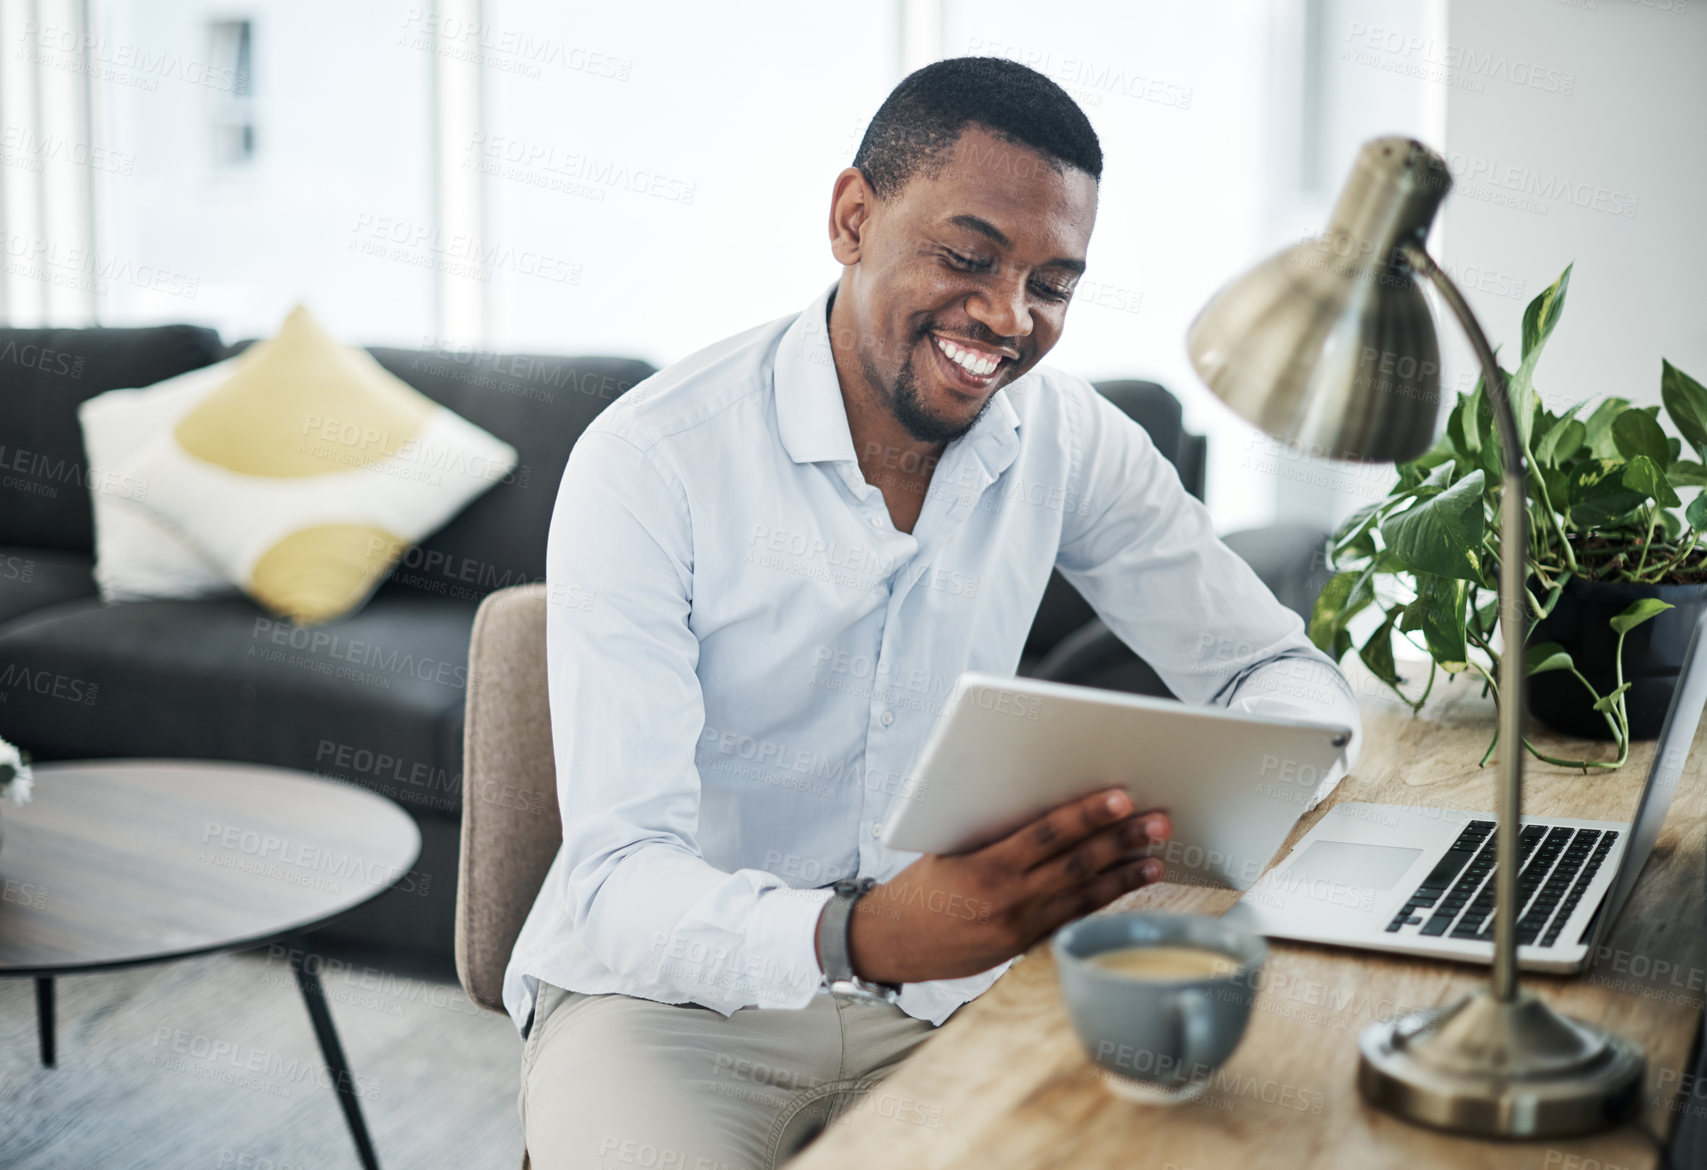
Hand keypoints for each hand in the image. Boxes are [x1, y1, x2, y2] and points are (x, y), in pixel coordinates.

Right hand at [822, 788, 1170, 985]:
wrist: (891, 943)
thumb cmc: (917, 886)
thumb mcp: (948, 849)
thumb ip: (995, 832)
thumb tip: (1046, 803)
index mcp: (985, 868)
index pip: (1047, 835)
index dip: (1087, 815)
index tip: (1120, 797)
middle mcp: (1008, 900)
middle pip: (1077, 864)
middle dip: (1121, 839)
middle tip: (1158, 821)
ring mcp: (1020, 926)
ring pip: (1084, 894)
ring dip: (1124, 873)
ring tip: (1156, 856)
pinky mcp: (1024, 944)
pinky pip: (1072, 916)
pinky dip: (1104, 898)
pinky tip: (1127, 884)